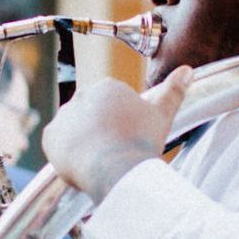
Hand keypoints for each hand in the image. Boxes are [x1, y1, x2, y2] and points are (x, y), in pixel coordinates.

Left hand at [42, 66, 192, 203]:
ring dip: (82, 141)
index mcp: (107, 87)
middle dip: (99, 130)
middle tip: (114, 150)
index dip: (119, 124)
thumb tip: (187, 70)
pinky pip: (57, 143)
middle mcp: (81, 95)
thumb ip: (172, 91)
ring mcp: (64, 115)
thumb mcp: (161, 115)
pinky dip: (65, 153)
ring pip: (73, 129)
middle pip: (90, 115)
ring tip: (100, 159)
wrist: (118, 168)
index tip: (126, 138)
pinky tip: (82, 162)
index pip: (109, 104)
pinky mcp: (50, 136)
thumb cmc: (141, 141)